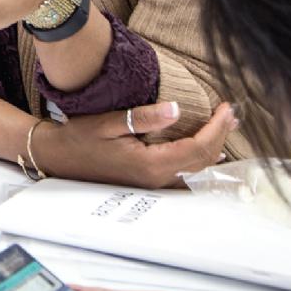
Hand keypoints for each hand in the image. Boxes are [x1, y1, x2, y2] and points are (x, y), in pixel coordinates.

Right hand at [36, 102, 235, 187]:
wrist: (58, 158)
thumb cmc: (79, 137)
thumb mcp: (109, 122)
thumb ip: (144, 117)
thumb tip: (177, 108)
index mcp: (149, 163)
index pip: (197, 147)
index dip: (216, 128)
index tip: (226, 107)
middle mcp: (156, 178)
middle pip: (202, 160)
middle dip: (220, 135)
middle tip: (231, 113)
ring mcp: (153, 184)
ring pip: (196, 169)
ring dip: (214, 147)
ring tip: (225, 127)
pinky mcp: (148, 182)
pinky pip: (185, 173)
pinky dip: (200, 159)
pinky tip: (206, 150)